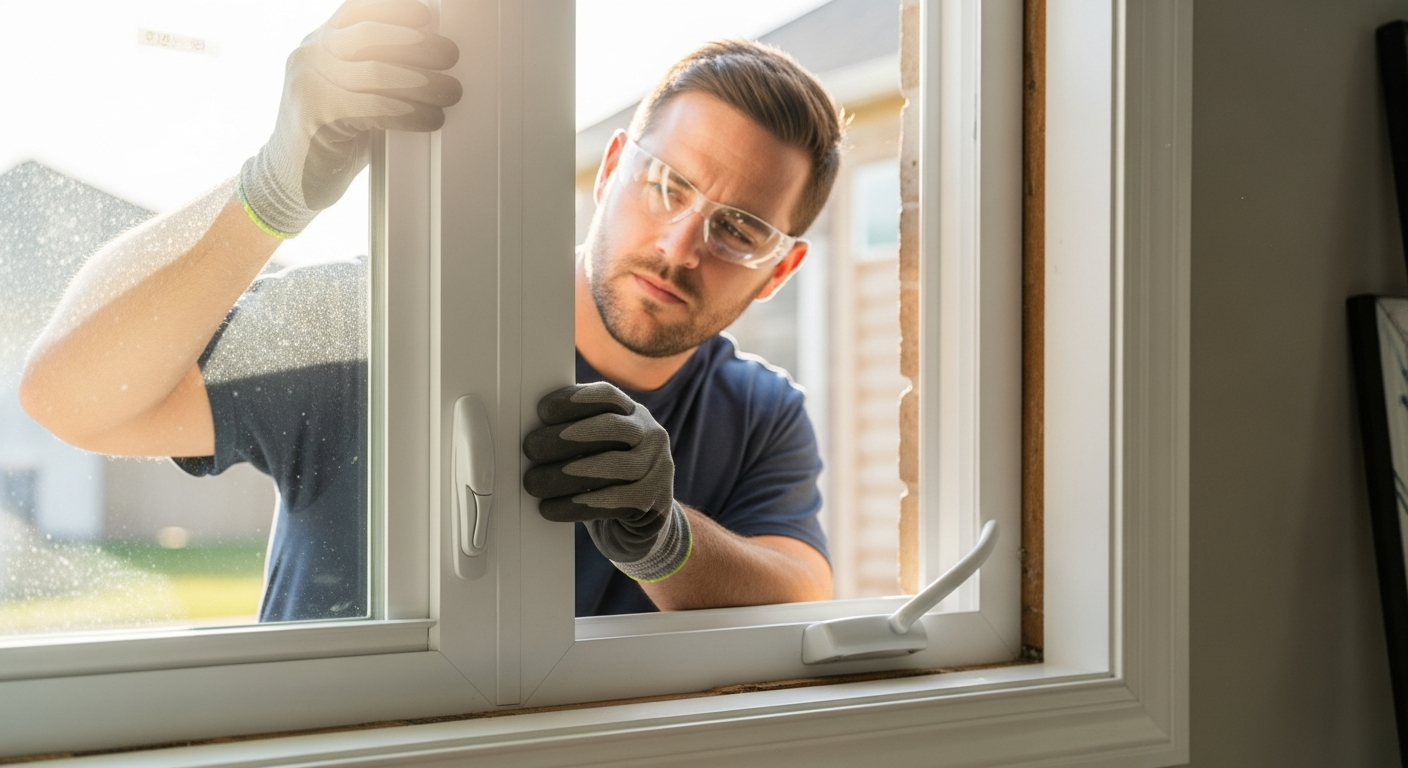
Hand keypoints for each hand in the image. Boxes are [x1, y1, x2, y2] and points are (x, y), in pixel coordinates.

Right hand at [240, 0, 461, 236]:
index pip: (357, 11)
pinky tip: (431, 118)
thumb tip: (430, 58)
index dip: (395, 10)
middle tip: (450, 54)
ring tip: (451, 91)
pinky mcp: (316, 117)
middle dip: (417, 44)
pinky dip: (410, 113)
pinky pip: (374, 108)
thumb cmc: (330, 137)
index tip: (429, 15)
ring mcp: (308, 84)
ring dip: (423, 82)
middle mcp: (310, 56)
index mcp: (319, 43)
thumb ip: (372, 69)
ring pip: (376, 73)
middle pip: (370, 36)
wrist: (289, 180)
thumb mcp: (347, 91)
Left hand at [522, 383, 691, 581]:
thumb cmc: (606, 482)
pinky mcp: (654, 503)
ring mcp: (658, 469)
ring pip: (611, 466)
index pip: (606, 396)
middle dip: (564, 437)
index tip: (542, 411)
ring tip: (533, 483)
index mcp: (633, 414)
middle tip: (530, 449)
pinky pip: (613, 501)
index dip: (573, 400)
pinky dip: (576, 505)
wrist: (643, 527)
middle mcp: (651, 435)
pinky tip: (550, 508)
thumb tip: (528, 430)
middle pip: (610, 428)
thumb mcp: (597, 450)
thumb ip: (575, 436)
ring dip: (564, 475)